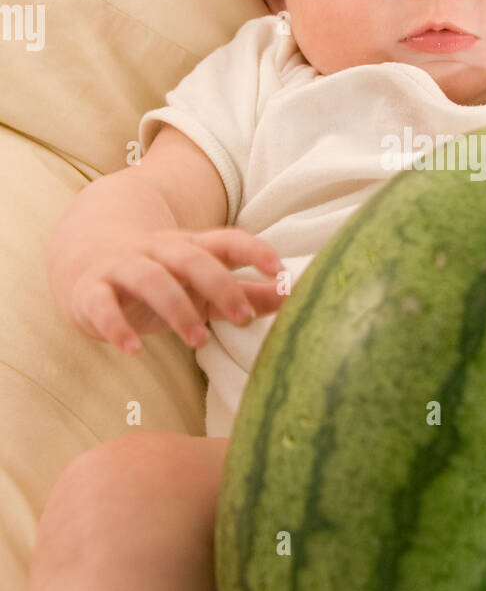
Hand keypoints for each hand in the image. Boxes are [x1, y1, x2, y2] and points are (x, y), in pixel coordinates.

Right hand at [64, 227, 285, 353]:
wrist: (87, 258)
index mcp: (191, 247)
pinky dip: (115, 327)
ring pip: (150, 278)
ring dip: (176, 308)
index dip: (254, 251)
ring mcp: (123, 268)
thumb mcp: (203, 282)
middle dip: (218, 285)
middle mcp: (158, 251)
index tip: (280, 270)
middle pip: (190, 258)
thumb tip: (294, 296)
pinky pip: (101, 305)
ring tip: (198, 341)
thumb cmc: (161, 276)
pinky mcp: (91, 292)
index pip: (226, 240)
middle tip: (241, 318)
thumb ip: (246, 291)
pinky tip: (131, 350)